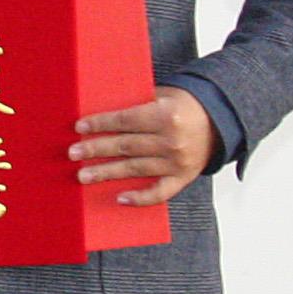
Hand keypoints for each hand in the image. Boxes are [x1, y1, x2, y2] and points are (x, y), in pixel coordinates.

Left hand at [71, 90, 217, 206]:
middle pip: (126, 145)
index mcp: (165, 115)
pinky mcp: (183, 178)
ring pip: (135, 169)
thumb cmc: (185, 106)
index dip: (101, 124)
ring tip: (84, 176)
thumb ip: (137, 103)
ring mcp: (177, 162)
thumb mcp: (164, 95)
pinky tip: (120, 198)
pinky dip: (140, 198)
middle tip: (73, 153)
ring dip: (107, 173)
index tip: (79, 128)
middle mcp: (171, 140)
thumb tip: (103, 113)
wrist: (220, 122)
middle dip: (96, 149)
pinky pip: (160, 193)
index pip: (125, 120)